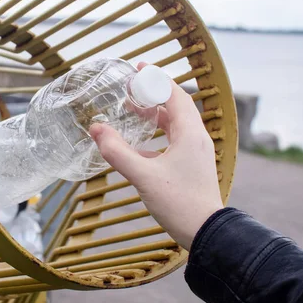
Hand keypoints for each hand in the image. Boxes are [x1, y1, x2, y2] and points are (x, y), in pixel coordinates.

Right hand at [89, 63, 222, 249]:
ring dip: (154, 115)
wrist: (207, 233)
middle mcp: (196, 138)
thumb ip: (118, 152)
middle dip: (152, 95)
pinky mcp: (191, 165)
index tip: (138, 68)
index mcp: (190, 134)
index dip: (156, 79)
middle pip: (175, 106)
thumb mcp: (143, 176)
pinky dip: (156, 134)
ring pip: (174, 124)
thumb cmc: (180, 203)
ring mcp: (195, 152)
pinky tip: (138, 144)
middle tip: (130, 89)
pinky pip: (173, 140)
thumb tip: (96, 129)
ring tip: (132, 110)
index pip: (175, 95)